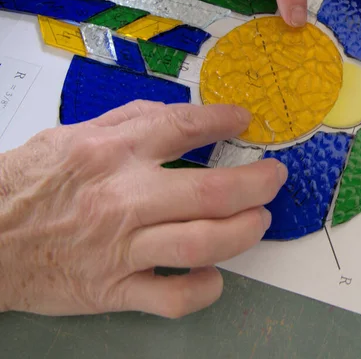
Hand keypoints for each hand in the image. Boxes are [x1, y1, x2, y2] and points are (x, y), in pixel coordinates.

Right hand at [0, 101, 285, 316]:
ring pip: (202, 242)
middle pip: (210, 190)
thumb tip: (185, 114)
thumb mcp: (76, 132)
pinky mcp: (114, 289)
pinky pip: (171, 297)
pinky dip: (203, 288)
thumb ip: (132, 119)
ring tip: (259, 219)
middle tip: (274, 178)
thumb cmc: (34, 181)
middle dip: (256, 183)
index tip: (245, 120)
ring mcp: (121, 248)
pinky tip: (215, 273)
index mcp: (113, 152)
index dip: (223, 121)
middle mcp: (123, 197)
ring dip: (243, 230)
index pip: (184, 127)